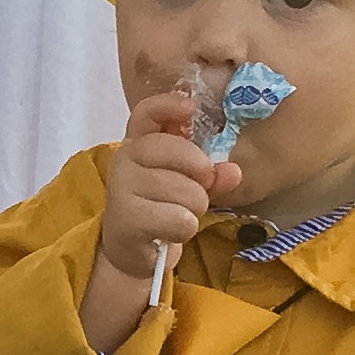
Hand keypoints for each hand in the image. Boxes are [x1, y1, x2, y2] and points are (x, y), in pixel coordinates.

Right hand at [82, 84, 241, 349]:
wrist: (134, 249)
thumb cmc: (162, 207)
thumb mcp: (189, 184)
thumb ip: (212, 174)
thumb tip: (232, 171)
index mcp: (139, 142)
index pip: (146, 113)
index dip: (167, 105)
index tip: (190, 108)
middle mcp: (125, 158)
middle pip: (179, 152)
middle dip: (201, 175)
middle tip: (198, 189)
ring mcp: (122, 188)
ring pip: (186, 191)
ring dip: (194, 208)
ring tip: (179, 213)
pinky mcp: (127, 218)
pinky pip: (179, 219)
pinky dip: (185, 228)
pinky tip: (172, 231)